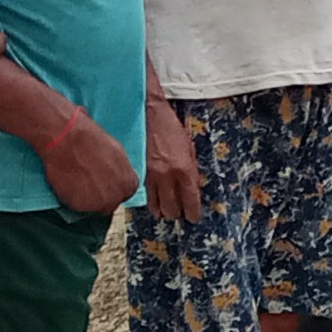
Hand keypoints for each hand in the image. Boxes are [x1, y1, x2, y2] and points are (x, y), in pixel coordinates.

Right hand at [39, 112, 139, 216]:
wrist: (68, 140)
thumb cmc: (91, 141)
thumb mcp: (118, 154)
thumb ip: (120, 171)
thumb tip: (116, 176)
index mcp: (129, 184)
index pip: (125, 194)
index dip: (113, 187)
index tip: (104, 182)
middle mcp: (116, 197)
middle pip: (109, 202)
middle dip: (100, 194)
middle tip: (88, 181)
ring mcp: (97, 203)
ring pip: (92, 206)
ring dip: (86, 197)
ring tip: (76, 179)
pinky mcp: (79, 206)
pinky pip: (76, 205)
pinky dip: (71, 196)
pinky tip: (68, 181)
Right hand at [140, 98, 201, 222]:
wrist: (148, 114)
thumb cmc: (170, 129)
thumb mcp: (189, 149)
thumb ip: (192, 171)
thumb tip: (193, 189)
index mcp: (184, 170)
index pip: (191, 202)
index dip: (193, 213)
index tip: (193, 217)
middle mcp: (167, 176)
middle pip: (172, 209)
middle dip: (177, 213)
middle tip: (180, 211)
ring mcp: (151, 176)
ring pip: (156, 207)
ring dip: (163, 210)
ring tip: (167, 208)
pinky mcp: (138, 174)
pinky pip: (144, 196)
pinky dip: (150, 201)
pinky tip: (154, 199)